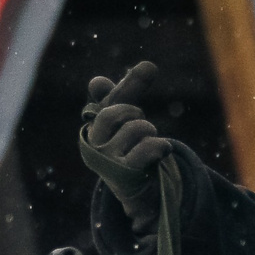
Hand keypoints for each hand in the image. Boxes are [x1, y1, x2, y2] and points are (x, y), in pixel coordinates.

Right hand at [79, 60, 171, 223]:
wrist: (137, 190)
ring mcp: (106, 161)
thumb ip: (131, 89)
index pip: (106, 98)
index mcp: (92, 126)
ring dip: (150, 133)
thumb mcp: (127, 116)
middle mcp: (93, 143)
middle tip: (142, 128)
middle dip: (136, 114)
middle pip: (116, 112)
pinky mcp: (123, 176)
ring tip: (149, 146)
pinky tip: (162, 150)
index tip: (147, 70)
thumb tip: (148, 64)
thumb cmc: (128, 147)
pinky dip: (159, 146)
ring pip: (135, 128)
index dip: (127, 87)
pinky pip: (146, 148)